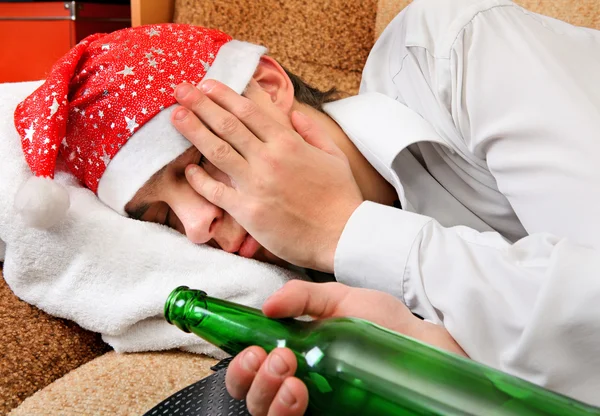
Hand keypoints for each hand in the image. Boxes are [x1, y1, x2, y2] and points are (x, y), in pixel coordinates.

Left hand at [171, 81, 363, 271]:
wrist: (342, 236)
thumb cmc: (340, 197)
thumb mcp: (334, 156)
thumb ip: (312, 131)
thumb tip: (294, 114)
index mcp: (288, 143)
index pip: (249, 111)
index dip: (224, 95)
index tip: (207, 84)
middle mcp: (268, 159)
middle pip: (228, 125)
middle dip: (201, 104)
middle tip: (180, 90)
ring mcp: (256, 185)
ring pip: (217, 151)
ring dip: (194, 131)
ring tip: (175, 116)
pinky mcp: (248, 212)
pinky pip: (216, 191)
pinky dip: (200, 180)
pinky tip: (188, 169)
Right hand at [225, 280, 466, 415]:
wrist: (423, 346)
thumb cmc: (384, 324)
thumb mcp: (340, 299)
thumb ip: (303, 297)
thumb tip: (268, 306)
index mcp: (294, 355)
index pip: (251, 370)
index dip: (241, 365)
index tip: (255, 350)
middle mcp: (298, 386)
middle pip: (252, 399)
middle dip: (253, 381)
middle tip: (277, 360)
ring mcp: (316, 408)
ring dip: (268, 399)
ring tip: (292, 379)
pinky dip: (287, 415)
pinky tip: (301, 396)